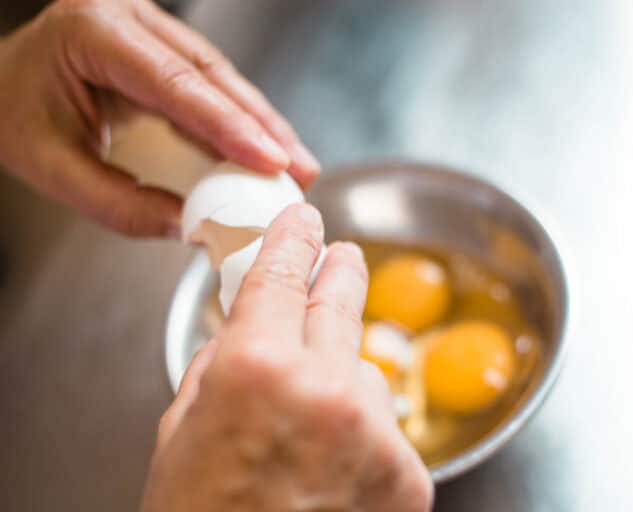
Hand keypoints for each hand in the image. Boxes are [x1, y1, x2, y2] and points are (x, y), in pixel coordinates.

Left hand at [0, 0, 319, 237]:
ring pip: (222, 77)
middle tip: (297, 169)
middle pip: (212, 74)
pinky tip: (268, 147)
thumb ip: (115, 203)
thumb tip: (186, 225)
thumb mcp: (49, 166)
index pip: (175, 82)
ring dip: (262, 124)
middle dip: (261, 126)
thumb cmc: (15, 113)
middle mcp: (129, 18)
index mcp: (92, 32)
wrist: (0, 84)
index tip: (269, 159)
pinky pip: (214, 85)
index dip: (228, 125)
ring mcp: (151, 29)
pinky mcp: (167, 50)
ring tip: (295, 164)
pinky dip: (243, 120)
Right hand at [141, 204, 432, 510]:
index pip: (282, 273)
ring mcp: (375, 429)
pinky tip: (334, 471)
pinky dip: (364, 437)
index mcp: (256, 368)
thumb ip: (223, 364)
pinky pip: (385, 428)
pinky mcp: (410, 470)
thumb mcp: (183, 430)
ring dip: (343, 381)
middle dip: (340, 272)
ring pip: (365, 372)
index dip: (293, 238)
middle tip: (342, 257)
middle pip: (341, 299)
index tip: (305, 218)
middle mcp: (325, 386)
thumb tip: (249, 327)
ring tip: (312, 428)